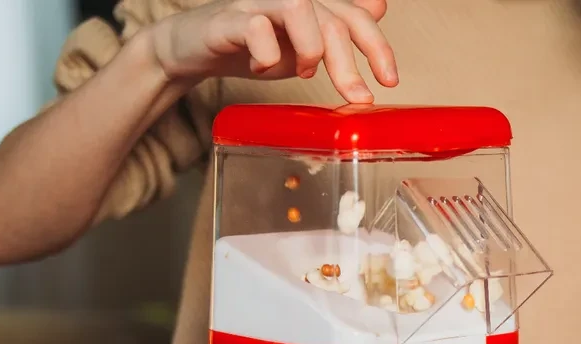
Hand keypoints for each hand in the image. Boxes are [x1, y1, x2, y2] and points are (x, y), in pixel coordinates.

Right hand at [150, 0, 395, 103]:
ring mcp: (256, 4)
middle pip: (332, 18)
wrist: (191, 49)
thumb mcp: (304, 43)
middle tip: (357, 97)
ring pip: (299, 8)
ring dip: (311, 49)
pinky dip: (266, 54)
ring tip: (304, 74)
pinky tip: (261, 68)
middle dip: (349, 63)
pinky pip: (255, 26)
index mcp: (310, 5)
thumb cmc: (251, 45)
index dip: (378, 46)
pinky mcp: (227, 19)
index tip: (389, 81)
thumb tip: (378, 6)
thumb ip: (338, 28)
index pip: (355, 15)